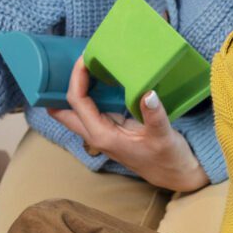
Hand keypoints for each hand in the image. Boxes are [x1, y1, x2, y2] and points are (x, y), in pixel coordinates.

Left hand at [46, 60, 208, 192]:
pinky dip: (88, 92)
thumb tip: (149, 94)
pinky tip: (97, 76)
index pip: (77, 102)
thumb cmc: (168, 158)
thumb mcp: (163, 136)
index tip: (85, 57)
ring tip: (81, 64)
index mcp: (102, 135)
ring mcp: (100, 133)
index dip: (76, 78)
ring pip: (74, 110)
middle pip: (63, 111)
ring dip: (73, 89)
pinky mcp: (109, 129)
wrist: (173, 175)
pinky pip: (90, 109)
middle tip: (69, 62)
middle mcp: (95, 135)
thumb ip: (154, 116)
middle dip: (59, 88)